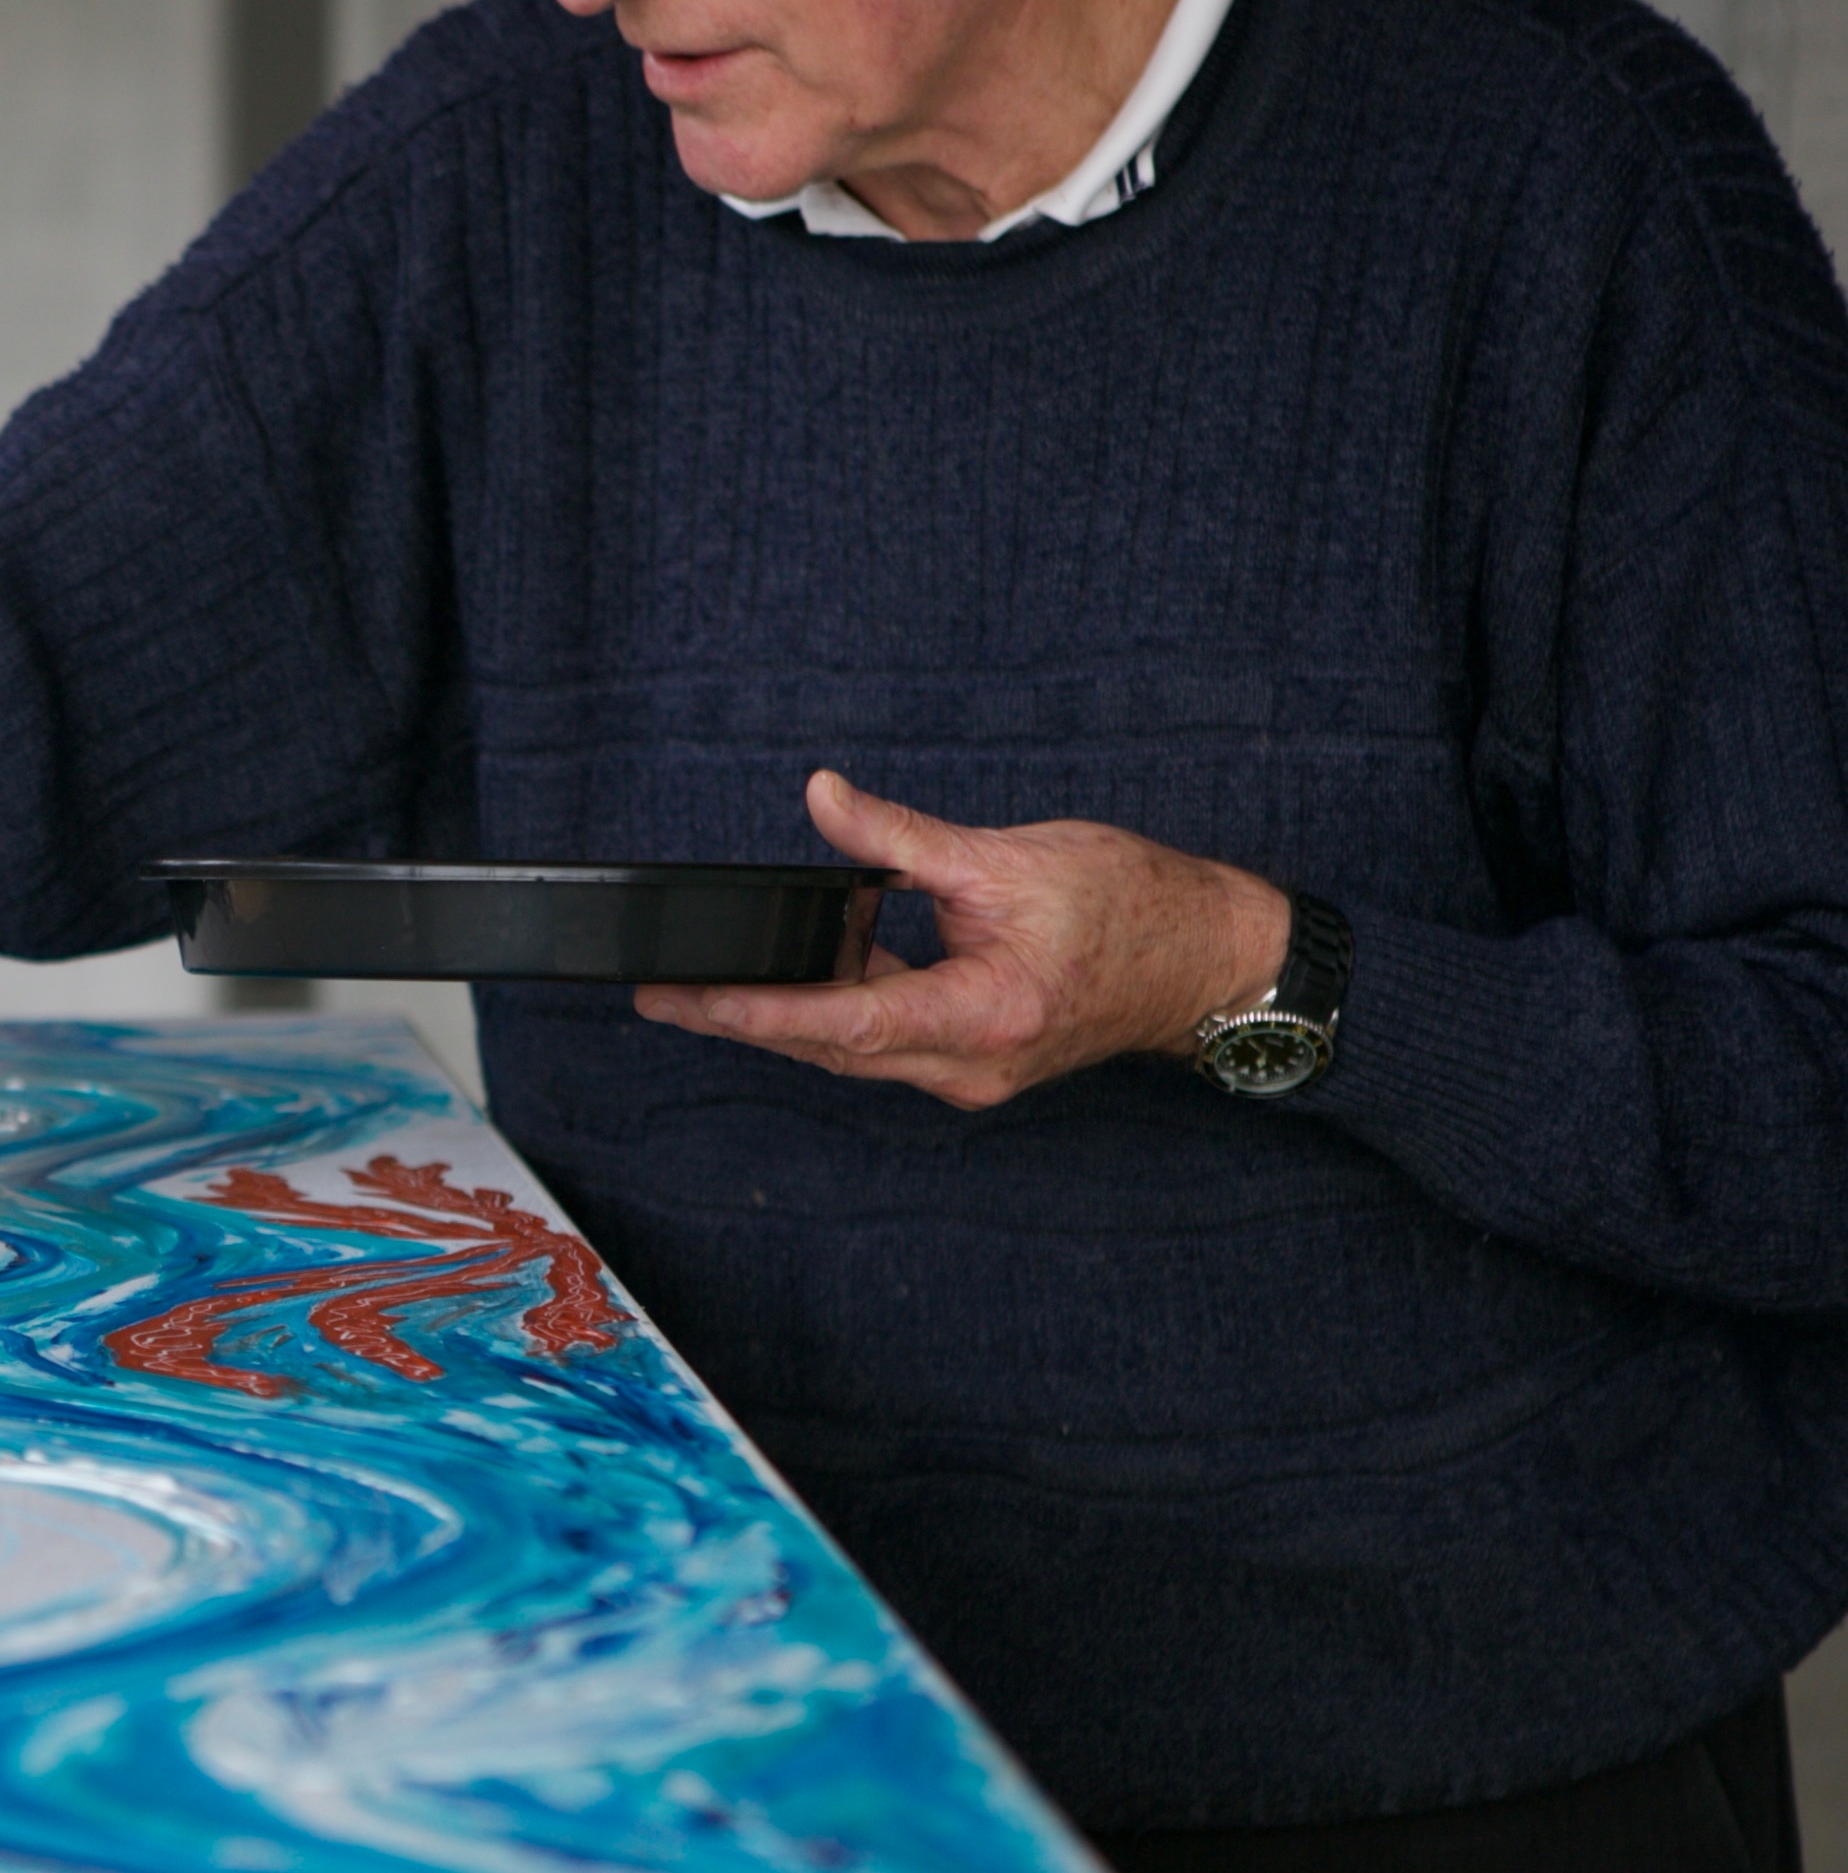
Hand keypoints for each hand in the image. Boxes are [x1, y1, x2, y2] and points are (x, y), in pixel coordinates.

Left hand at [633, 771, 1289, 1110]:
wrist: (1212, 958)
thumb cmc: (1136, 906)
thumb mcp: (1011, 857)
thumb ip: (903, 838)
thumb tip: (822, 799)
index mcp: (985, 1014)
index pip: (845, 1024)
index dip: (759, 1013)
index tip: (688, 1002)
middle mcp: (972, 1064)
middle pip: (831, 1049)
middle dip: (743, 1021)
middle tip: (661, 995)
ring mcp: (972, 1073)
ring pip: (854, 1052)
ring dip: (787, 1018)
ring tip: (705, 985)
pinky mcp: (973, 1062)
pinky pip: (886, 1042)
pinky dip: (841, 1009)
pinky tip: (806, 970)